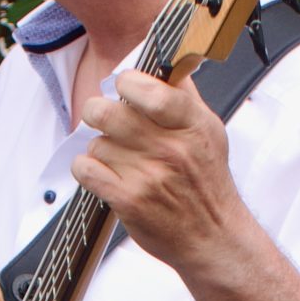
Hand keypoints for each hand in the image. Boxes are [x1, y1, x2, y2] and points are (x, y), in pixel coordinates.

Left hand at [72, 69, 246, 282]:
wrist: (213, 237)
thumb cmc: (208, 183)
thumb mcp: (209, 131)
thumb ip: (185, 95)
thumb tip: (166, 63)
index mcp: (192, 125)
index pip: (149, 90)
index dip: (127, 83)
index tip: (124, 87)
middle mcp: (171, 149)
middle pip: (109, 113)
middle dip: (98, 111)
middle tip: (103, 117)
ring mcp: (148, 177)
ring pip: (97, 143)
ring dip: (101, 148)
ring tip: (118, 158)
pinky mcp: (129, 201)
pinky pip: (86, 170)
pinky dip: (86, 169)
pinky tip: (102, 172)